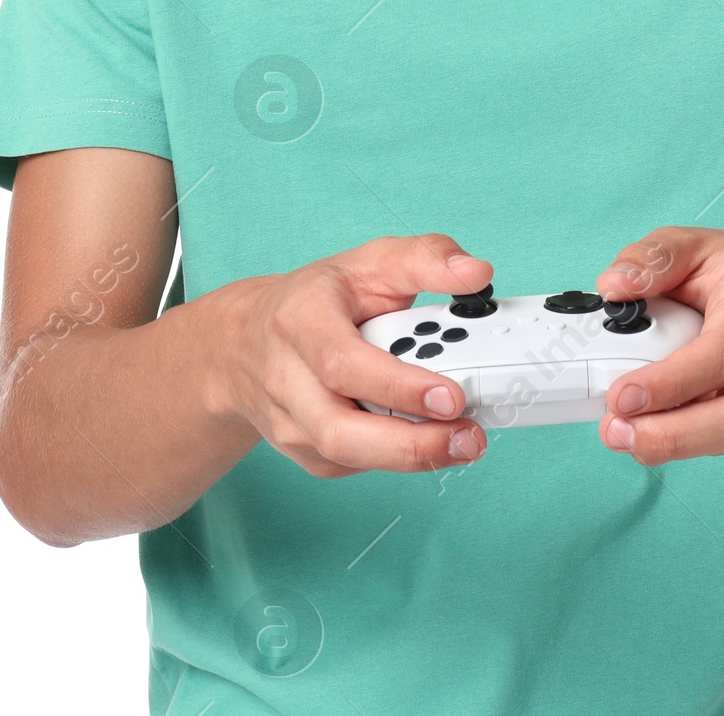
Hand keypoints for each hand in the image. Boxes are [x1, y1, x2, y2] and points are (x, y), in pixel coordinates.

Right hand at [209, 234, 493, 476]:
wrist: (247, 339)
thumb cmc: (320, 297)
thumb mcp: (370, 260)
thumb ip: (426, 258)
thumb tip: (476, 273)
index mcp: (299, 318)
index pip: (342, 363)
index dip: (398, 386)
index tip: (452, 396)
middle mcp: (284, 376)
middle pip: (338, 429)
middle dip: (409, 443)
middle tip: (469, 437)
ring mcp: (288, 421)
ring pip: (345, 456)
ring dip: (409, 458)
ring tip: (464, 444)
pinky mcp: (302, 452)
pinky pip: (352, 466)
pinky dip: (394, 458)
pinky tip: (426, 439)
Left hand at [593, 228, 723, 464]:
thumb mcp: (694, 244)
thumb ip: (654, 258)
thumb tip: (612, 286)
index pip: (723, 352)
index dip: (673, 381)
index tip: (622, 395)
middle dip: (675, 436)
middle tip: (614, 430)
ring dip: (671, 446)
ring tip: (618, 435)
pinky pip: (716, 440)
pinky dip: (675, 444)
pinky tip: (638, 432)